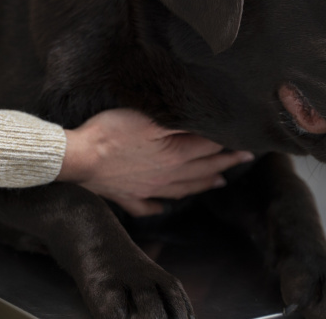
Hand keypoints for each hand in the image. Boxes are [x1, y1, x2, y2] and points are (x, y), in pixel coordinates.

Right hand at [58, 109, 253, 216]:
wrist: (78, 158)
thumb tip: (206, 123)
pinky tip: (164, 207)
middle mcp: (167, 176)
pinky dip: (159, 206)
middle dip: (225, 163)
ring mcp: (147, 189)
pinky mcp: (127, 196)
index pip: (210, 147)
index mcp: (175, 155)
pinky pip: (148, 206)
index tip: (247, 141)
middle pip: (202, 169)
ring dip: (203, 184)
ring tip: (219, 182)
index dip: (229, 143)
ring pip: (183, 189)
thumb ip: (180, 122)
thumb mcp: (149, 118)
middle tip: (244, 159)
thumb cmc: (111, 133)